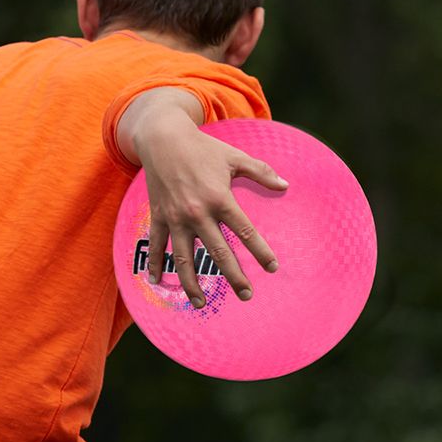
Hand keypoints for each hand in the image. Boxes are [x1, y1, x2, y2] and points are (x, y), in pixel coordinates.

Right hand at [134, 109, 285, 306]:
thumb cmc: (203, 148)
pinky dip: (155, 264)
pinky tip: (156, 282)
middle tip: (246, 295)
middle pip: (218, 252)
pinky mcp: (159, 216)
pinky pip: (157, 245)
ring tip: (200, 304)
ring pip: (184, 258)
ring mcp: (176, 217)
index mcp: (220, 198)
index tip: (272, 268)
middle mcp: (197, 212)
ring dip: (192, 283)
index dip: (260, 251)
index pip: (245, 231)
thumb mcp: (235, 157)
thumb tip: (286, 186)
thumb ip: (262, 173)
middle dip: (234, 276)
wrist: (163, 138)